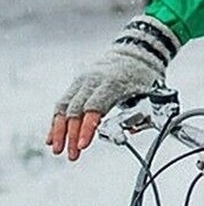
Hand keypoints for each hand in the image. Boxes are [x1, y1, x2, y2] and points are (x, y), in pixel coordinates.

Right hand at [47, 15, 180, 160]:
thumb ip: (141, 111)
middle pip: (76, 109)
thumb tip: (131, 131)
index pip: (95, 107)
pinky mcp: (77, 83)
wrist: (136, 50)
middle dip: (72, 135)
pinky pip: (62, 102)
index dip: (87, 127)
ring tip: (58, 150)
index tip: (83, 145)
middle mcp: (94, 80)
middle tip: (73, 155)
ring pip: (64, 106)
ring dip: (59, 130)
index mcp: (113, 82)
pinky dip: (56, 121)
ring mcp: (83, 80)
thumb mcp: (149, 90)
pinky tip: (52, 137)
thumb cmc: (142, 72)